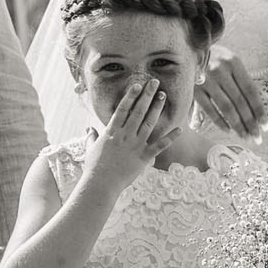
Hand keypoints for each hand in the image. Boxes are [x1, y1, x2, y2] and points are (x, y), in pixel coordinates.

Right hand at [85, 75, 176, 190]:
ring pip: (149, 122)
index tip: (137, 85)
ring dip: (157, 108)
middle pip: (138, 111)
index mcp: (112, 131)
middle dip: (147, 95)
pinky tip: (179, 129)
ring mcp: (135, 145)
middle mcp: (125, 135)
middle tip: (155, 83)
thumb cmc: (94, 167)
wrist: (101, 184)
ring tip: (163, 96)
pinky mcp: (144, 157)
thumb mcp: (91, 149)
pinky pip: (160, 145)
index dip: (131, 96)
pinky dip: (170, 137)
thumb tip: (89, 129)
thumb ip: (91, 137)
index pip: (123, 109)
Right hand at [194, 46, 264, 136]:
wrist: (187, 50)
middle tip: (257, 138)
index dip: (259, 110)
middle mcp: (221, 70)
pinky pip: (209, 109)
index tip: (265, 126)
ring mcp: (206, 80)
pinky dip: (219, 121)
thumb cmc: (214, 58)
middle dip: (250, 122)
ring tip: (245, 136)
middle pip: (240, 101)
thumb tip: (257, 108)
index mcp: (234, 63)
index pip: (250, 91)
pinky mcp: (194, 88)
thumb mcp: (230, 62)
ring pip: (226, 107)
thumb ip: (242, 81)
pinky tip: (228, 130)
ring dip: (237, 124)